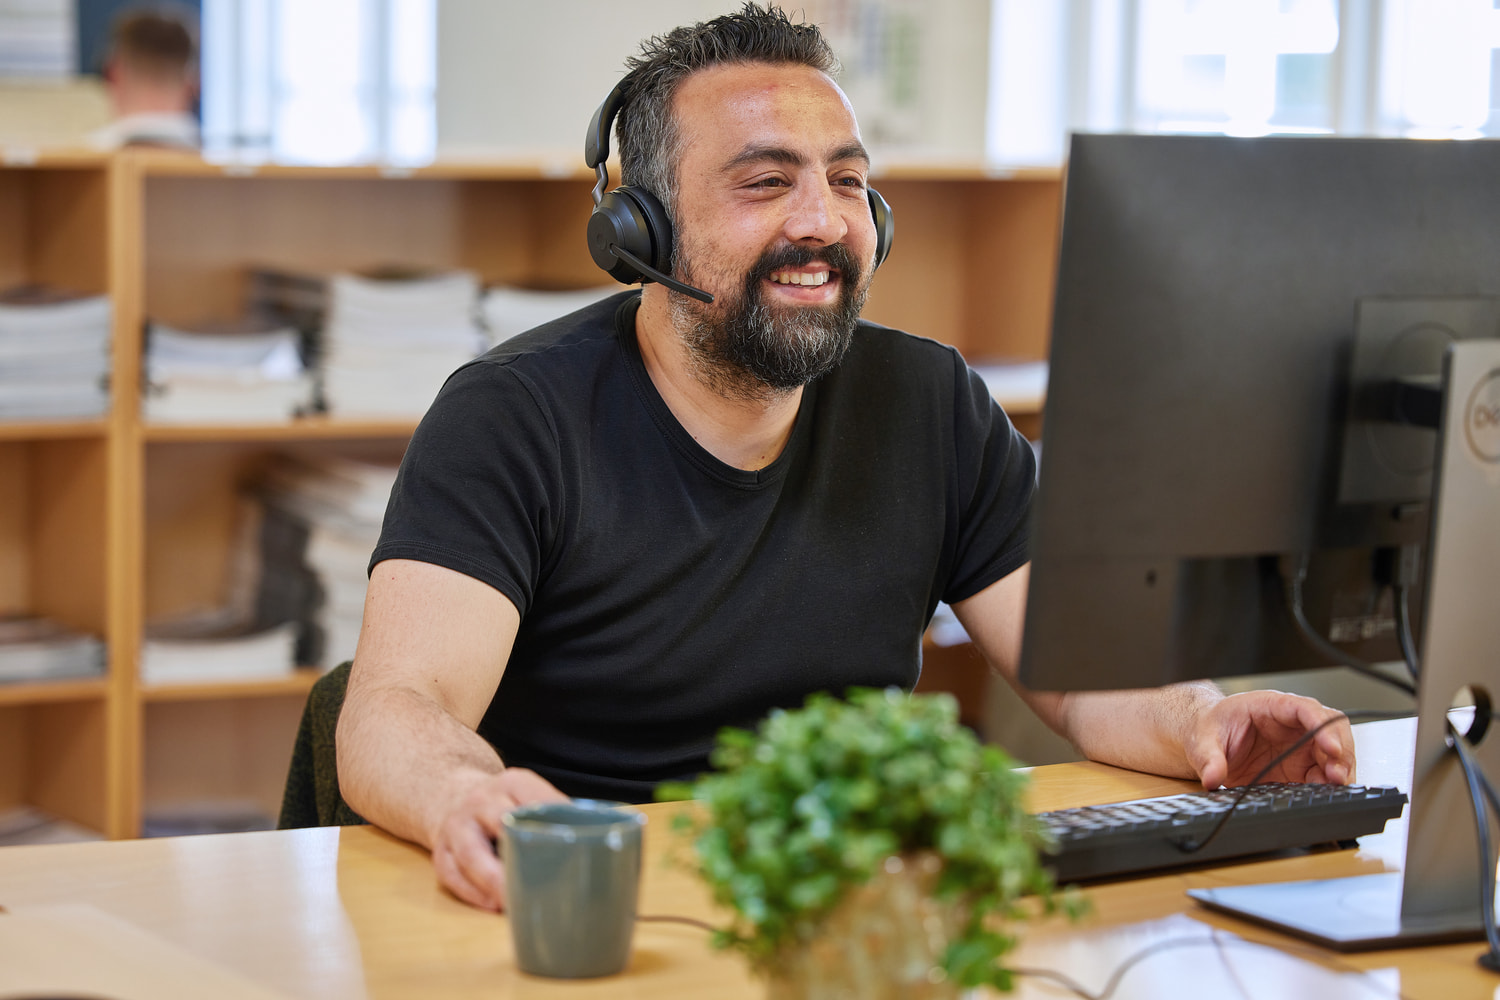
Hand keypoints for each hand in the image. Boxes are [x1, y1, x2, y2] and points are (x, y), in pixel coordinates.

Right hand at [429, 767, 568, 910]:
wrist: (452, 795)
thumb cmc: (506, 804)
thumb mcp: (528, 794)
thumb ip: (554, 814)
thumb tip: (598, 845)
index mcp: (512, 783)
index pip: (535, 799)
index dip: (553, 822)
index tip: (573, 846)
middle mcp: (480, 801)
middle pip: (499, 823)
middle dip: (519, 853)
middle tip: (541, 883)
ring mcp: (457, 826)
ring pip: (471, 854)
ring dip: (493, 880)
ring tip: (513, 904)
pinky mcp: (440, 851)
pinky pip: (452, 875)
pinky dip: (472, 893)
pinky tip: (492, 905)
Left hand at [1184, 690, 1354, 789]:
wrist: (1208, 739)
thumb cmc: (1211, 728)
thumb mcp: (1203, 740)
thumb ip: (1209, 758)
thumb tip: (1212, 777)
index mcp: (1271, 706)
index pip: (1305, 709)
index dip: (1322, 726)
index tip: (1330, 747)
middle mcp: (1292, 724)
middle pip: (1331, 729)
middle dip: (1340, 751)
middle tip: (1336, 774)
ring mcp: (1299, 746)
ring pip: (1335, 752)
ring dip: (1340, 769)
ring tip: (1336, 786)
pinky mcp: (1300, 767)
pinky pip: (1323, 774)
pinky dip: (1330, 784)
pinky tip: (1326, 794)